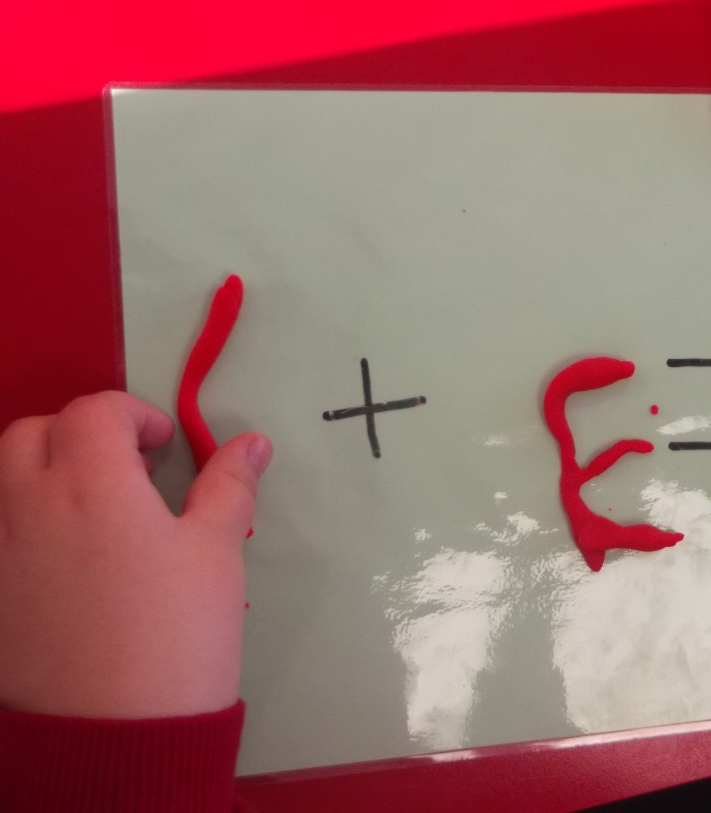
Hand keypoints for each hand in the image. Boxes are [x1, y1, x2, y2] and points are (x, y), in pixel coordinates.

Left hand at [0, 391, 270, 718]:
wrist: (113, 733)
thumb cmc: (175, 635)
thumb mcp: (215, 553)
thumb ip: (228, 487)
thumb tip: (252, 443)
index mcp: (90, 483)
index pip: (95, 410)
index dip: (135, 415)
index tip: (165, 447)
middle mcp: (28, 505)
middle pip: (33, 432)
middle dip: (80, 433)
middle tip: (127, 469)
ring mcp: (0, 551)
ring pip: (5, 480)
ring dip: (46, 472)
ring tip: (97, 511)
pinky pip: (0, 532)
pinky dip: (28, 522)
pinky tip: (71, 561)